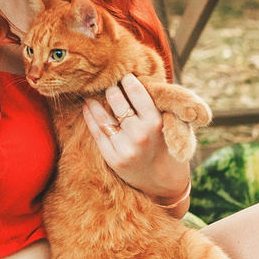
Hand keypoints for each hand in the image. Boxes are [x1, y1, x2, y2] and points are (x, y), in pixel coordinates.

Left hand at [82, 73, 178, 192]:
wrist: (165, 182)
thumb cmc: (168, 146)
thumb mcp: (171, 125)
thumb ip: (158, 105)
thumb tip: (137, 79)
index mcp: (156, 123)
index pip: (137, 93)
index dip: (127, 80)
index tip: (124, 75)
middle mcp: (140, 135)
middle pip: (117, 101)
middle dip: (110, 89)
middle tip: (107, 82)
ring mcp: (125, 148)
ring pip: (103, 116)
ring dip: (94, 101)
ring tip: (90, 92)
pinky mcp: (113, 159)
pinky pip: (97, 133)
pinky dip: (90, 117)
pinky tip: (87, 107)